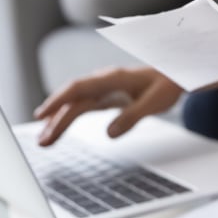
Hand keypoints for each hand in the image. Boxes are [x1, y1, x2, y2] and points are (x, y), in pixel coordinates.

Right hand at [32, 66, 180, 145]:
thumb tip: (109, 134)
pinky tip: (56, 128)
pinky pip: (82, 107)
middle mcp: (102, 82)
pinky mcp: (105, 97)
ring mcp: (102, 89)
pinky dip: (68, 117)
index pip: (78, 88)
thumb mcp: (155, 102)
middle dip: (55, 119)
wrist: (175, 75)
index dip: (58, 101)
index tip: (43, 115)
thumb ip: (132, 117)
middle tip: (42, 141)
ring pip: (75, 104)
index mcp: (112, 78)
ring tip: (44, 141)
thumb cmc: (167, 85)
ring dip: (58, 121)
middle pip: (73, 100)